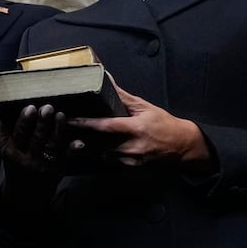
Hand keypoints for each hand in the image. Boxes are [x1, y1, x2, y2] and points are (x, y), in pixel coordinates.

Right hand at [0, 103, 83, 175]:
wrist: (23, 196)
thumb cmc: (15, 165)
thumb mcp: (6, 150)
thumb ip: (6, 132)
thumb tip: (7, 108)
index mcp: (11, 151)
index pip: (18, 134)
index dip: (24, 121)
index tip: (30, 107)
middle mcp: (27, 159)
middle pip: (35, 138)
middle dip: (42, 122)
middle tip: (48, 107)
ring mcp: (43, 165)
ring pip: (51, 145)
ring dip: (57, 130)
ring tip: (61, 115)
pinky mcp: (57, 169)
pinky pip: (66, 158)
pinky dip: (73, 149)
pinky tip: (79, 141)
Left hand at [68, 80, 210, 170]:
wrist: (183, 147)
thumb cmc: (164, 124)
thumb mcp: (145, 107)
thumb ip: (123, 96)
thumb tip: (107, 77)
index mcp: (135, 129)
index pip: (105, 126)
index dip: (86, 123)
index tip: (70, 119)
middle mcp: (131, 147)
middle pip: (98, 144)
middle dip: (81, 138)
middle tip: (63, 130)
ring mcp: (130, 161)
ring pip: (101, 156)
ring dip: (88, 148)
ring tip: (72, 139)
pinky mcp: (130, 169)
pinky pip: (109, 162)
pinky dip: (99, 155)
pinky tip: (90, 149)